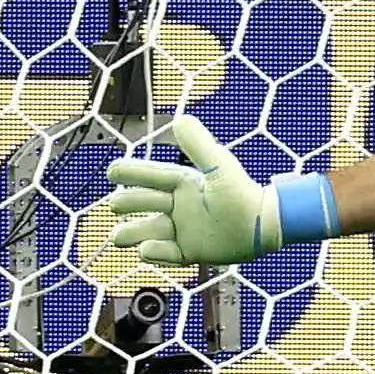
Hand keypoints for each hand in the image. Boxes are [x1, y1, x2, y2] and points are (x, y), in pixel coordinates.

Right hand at [101, 115, 281, 269]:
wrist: (263, 225)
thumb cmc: (243, 192)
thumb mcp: (219, 166)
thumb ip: (198, 145)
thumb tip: (178, 120)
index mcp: (184, 183)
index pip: (151, 176)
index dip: (131, 173)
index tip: (111, 172)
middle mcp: (179, 206)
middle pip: (145, 203)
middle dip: (127, 203)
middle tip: (114, 205)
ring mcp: (183, 229)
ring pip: (149, 230)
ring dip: (132, 232)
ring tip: (117, 237)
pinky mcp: (190, 251)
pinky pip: (167, 253)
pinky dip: (155, 252)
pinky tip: (145, 250)